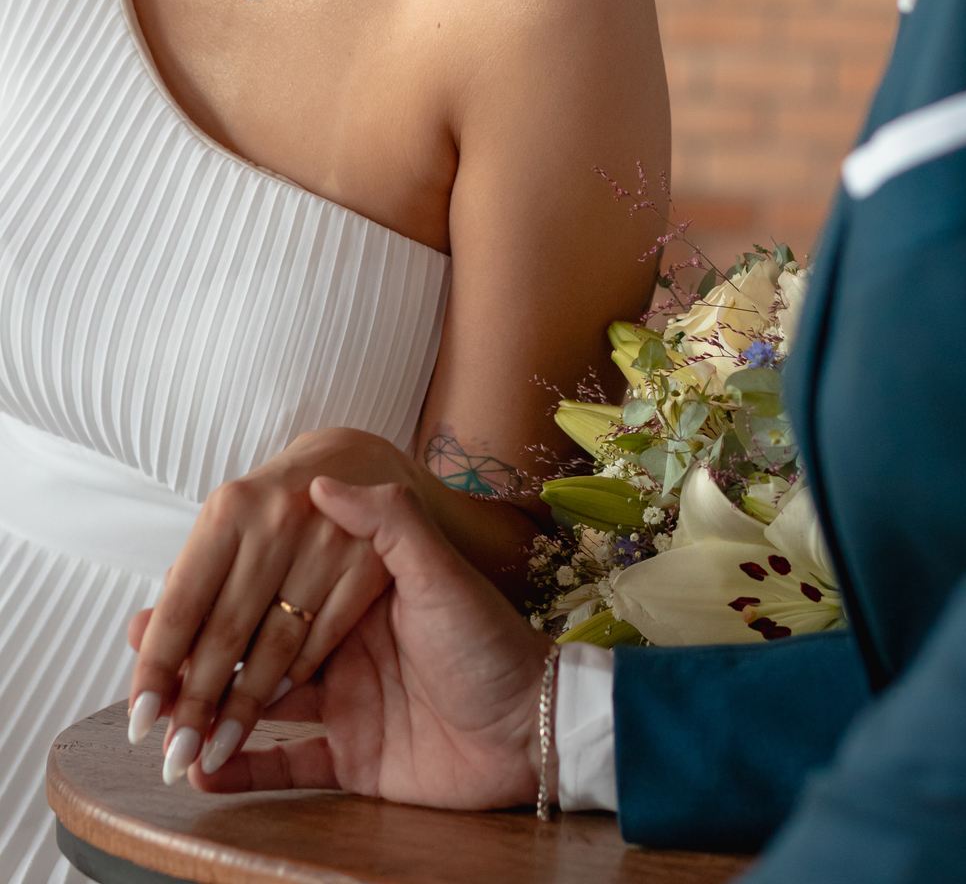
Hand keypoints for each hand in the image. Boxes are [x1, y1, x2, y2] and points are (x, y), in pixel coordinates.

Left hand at [126, 430, 412, 780]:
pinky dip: (294, 679)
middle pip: (227, 632)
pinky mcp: (369, 564)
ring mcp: (329, 541)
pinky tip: (270, 709)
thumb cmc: (271, 509)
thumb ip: (186, 586)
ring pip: (276, 645)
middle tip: (173, 757)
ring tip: (214, 751)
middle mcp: (278, 520)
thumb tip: (136, 641)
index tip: (139, 723)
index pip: (182, 603)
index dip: (157, 668)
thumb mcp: (226, 529)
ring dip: (242, 708)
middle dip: (196, 704)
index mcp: (230, 508)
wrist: (354, 461)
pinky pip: (322, 639)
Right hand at [186, 476, 552, 808]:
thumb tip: (323, 480)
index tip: (165, 605)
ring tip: (157, 722)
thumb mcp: (440, 573)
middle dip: (196, 661)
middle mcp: (342, 648)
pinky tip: (202, 770)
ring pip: (258, 710)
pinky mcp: (354, 758)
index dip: (218, 603)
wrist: (537, 724)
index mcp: (355, 598)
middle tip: (143, 667)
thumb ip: (387, 524)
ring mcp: (345, 704)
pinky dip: (242, 770)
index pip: (270, 596)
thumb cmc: (493, 640)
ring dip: (208, 716)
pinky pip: (287, 767)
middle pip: (253, 654)